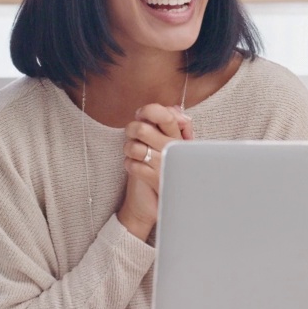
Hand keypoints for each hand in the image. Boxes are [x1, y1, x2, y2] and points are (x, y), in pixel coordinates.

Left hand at [117, 103, 191, 239]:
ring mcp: (162, 164)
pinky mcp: (152, 179)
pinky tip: (137, 167)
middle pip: (141, 129)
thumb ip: (173, 123)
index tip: (141, 114)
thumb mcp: (174, 142)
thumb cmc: (168, 165)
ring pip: (132, 147)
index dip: (149, 110)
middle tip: (133, 134)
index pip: (165, 115)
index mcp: (178, 137)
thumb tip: (174, 109)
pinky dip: (129, 164)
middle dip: (131, 129)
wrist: (166, 199)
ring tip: (134, 153)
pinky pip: (131, 164)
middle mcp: (172, 149)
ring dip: (128, 149)